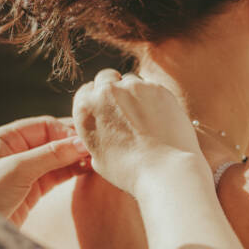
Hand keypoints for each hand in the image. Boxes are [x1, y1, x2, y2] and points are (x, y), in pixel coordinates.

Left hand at [0, 116, 89, 225]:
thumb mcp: (17, 170)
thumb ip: (51, 154)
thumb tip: (82, 143)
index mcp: (5, 139)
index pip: (44, 126)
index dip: (66, 131)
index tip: (87, 141)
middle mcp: (14, 152)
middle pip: (52, 141)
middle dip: (74, 144)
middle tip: (98, 150)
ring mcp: (23, 172)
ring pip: (57, 159)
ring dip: (76, 159)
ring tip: (97, 161)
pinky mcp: (30, 192)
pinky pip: (56, 176)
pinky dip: (72, 173)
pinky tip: (87, 171)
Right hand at [72, 69, 204, 197]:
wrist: (163, 169)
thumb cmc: (130, 172)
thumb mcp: (99, 158)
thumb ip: (96, 137)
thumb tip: (102, 134)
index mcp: (85, 109)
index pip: (86, 91)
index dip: (97, 99)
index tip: (107, 108)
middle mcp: (106, 92)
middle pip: (107, 77)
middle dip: (114, 89)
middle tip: (126, 109)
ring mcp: (132, 87)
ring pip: (131, 80)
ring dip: (135, 93)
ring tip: (145, 116)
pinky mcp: (157, 87)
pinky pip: (152, 86)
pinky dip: (155, 98)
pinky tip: (160, 117)